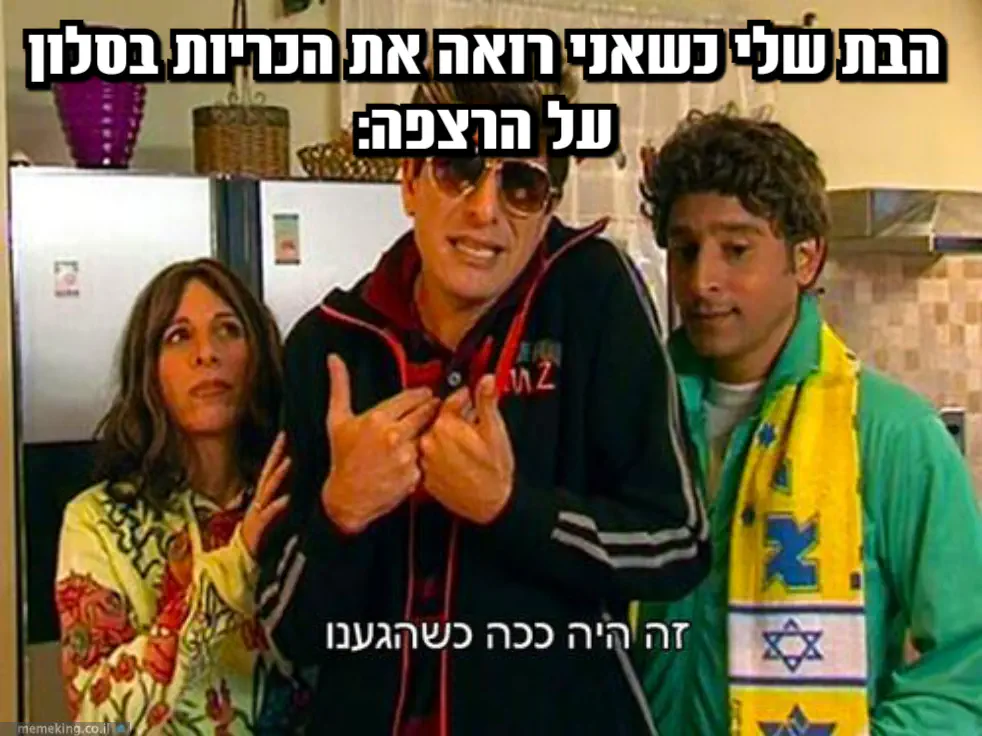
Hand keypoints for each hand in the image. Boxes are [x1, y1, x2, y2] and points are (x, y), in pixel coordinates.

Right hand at [241, 431, 291, 556]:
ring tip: (288, 462)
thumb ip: (276, 501)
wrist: (238, 561)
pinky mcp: (257, 528)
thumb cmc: (255, 537)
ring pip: (267, 490)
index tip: (285, 435)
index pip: (269, 470)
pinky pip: (268, 516)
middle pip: (267, 473)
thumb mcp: (266, 514)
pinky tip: (286, 499)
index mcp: (261, 498)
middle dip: (275, 455)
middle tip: (284, 438)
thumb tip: (290, 489)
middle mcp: (258, 501)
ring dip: (278, 475)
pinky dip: (277, 507)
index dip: (276, 453)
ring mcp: (256, 513)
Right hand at [321, 354, 439, 532]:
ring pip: (428, 436)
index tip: (426, 394)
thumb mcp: (338, 419)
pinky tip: (413, 457)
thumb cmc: (342, 458)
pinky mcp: (414, 476)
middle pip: (426, 413)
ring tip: (422, 434)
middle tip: (433, 408)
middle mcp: (394, 436)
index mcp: (378, 419)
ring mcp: (406, 457)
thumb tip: (334, 359)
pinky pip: (426, 459)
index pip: (412, 397)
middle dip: (431, 409)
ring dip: (428, 433)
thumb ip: (340, 386)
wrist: (346, 498)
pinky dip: (423, 457)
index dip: (422, 395)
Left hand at [419, 375, 514, 523]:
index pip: (451, 401)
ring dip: (446, 439)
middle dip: (455, 419)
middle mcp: (429, 442)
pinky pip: (430, 458)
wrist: (491, 504)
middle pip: (440, 419)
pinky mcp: (425, 477)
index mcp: (445, 425)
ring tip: (466, 448)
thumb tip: (486, 380)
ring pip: (434, 439)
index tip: (471, 401)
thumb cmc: (495, 470)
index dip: (465, 400)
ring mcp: (425, 461)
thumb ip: (486, 401)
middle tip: (472, 428)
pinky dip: (440, 456)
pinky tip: (457, 462)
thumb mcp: (495, 430)